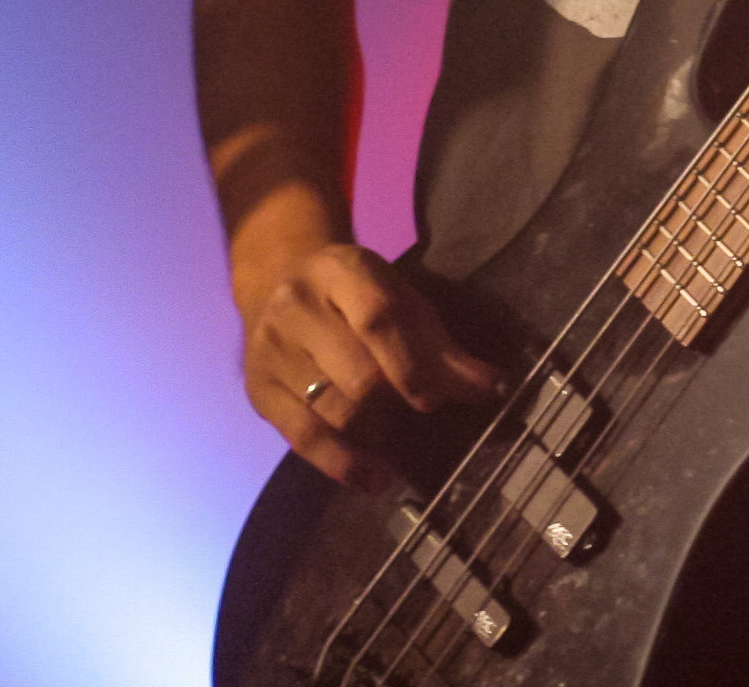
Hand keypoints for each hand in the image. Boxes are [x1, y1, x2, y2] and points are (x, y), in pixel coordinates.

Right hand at [240, 241, 506, 494]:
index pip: (378, 320)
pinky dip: (343, 464)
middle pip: (357, 376)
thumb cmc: (355, 294)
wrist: (278, 279)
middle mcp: (298, 306)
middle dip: (396, 401)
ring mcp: (271, 349)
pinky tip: (374, 478)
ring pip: (332, 411)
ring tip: (396, 437)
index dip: (413, 366)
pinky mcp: (257, 390)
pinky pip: (302, 439)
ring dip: (374, 433)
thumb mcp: (401, 299)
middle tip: (419, 411)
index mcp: (342, 271)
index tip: (440, 399)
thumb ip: (442, 345)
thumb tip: (491, 387)